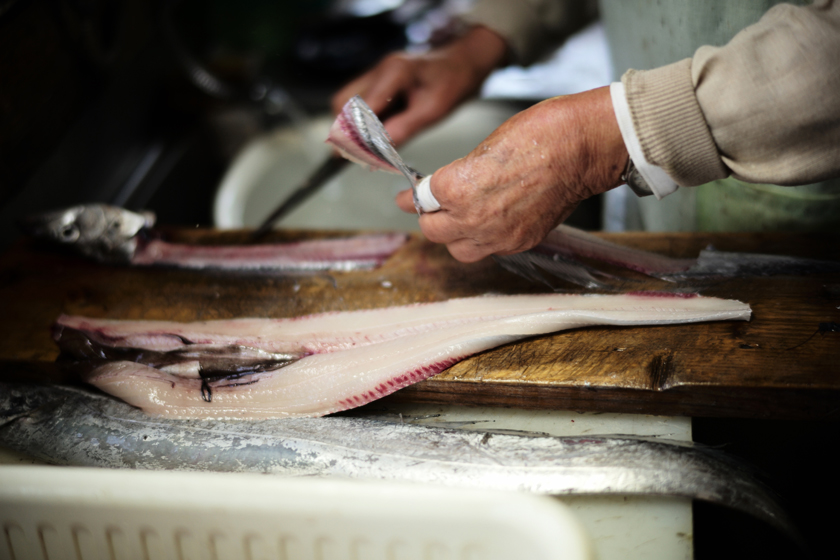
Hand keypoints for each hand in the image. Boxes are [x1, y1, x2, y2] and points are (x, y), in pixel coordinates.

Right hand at [331, 26, 507, 146]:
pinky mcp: (379, 82)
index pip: (360, 107)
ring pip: (346, 102)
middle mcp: (380, 69)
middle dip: (346, 129)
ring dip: (351, 125)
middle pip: (343, 102)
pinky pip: (359, 102)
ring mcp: (377, 74)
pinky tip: (374, 136)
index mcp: (394, 72)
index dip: (355, 134)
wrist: (462, 64)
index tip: (354, 156)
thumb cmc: (452, 82)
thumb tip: (378, 151)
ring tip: (366, 147)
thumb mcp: (432, 111)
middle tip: (356, 154)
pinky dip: (361, 121)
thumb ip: (404, 129)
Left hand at [395, 86, 628, 261]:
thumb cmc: (539, 134)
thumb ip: (459, 173)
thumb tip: (444, 187)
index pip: (420, 199)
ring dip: (453, 236)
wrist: (582, 148)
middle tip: (430, 207)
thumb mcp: (484, 146)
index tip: (407, 196)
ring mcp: (498, 235)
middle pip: (433, 230)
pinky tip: (488, 222)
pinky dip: (483, 240)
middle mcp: (473, 218)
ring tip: (459, 219)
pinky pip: (490, 250)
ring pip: (458, 250)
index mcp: (457, 187)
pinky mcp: (520, 242)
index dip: (411, 196)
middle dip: (429, 217)